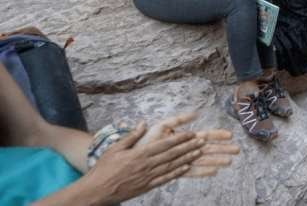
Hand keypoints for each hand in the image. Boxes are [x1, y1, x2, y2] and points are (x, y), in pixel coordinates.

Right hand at [82, 122, 203, 203]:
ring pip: (172, 166)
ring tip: (199, 152)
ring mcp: (147, 176)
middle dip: (188, 147)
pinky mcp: (147, 186)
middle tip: (202, 141)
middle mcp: (146, 165)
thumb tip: (143, 123)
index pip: (164, 144)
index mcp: (139, 154)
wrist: (96, 191)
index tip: (191, 133)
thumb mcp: (115, 148)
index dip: (180, 138)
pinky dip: (177, 173)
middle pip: (172, 154)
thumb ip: (131, 136)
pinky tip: (186, 168)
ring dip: (186, 158)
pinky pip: (165, 179)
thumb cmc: (104, 168)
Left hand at [138, 112, 238, 177]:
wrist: (134, 157)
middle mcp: (187, 150)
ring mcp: (183, 161)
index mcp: (185, 138)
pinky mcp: (177, 171)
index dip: (218, 135)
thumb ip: (179, 120)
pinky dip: (202, 172)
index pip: (205, 135)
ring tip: (229, 162)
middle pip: (209, 149)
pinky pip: (191, 172)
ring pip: (203, 160)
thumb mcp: (163, 126)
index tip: (230, 135)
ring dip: (216, 160)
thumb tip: (196, 114)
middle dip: (223, 149)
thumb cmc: (148, 140)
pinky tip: (214, 172)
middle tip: (237, 150)